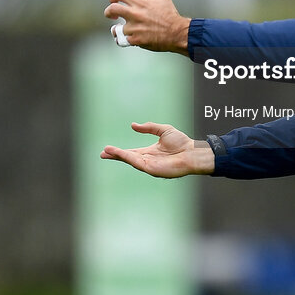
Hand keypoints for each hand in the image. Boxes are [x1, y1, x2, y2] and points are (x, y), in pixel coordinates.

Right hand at [100, 122, 214, 177]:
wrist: (192, 152)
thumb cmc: (182, 143)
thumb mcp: (163, 130)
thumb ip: (149, 127)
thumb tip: (133, 125)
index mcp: (149, 152)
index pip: (131, 152)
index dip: (120, 151)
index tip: (108, 149)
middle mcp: (147, 159)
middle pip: (128, 158)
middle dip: (115, 156)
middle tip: (102, 154)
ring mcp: (149, 165)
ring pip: (130, 160)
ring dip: (118, 156)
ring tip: (107, 152)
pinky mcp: (152, 169)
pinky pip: (137, 163)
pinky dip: (127, 158)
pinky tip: (120, 154)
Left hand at [105, 0, 190, 54]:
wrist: (177, 33)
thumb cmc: (170, 14)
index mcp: (140, 3)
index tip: (114, 1)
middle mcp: (135, 14)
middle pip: (112, 9)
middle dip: (108, 12)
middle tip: (111, 15)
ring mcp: (135, 28)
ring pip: (116, 29)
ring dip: (117, 29)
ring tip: (120, 30)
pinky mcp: (136, 40)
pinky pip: (121, 40)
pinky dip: (123, 40)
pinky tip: (127, 38)